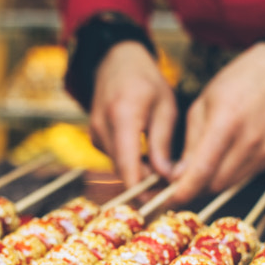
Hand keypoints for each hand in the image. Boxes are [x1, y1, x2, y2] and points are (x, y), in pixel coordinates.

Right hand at [89, 41, 177, 187]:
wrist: (115, 61)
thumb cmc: (145, 80)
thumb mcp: (164, 107)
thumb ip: (163, 143)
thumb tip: (166, 177)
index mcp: (123, 115)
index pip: (128, 164)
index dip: (141, 188)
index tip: (159, 202)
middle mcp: (103, 127)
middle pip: (122, 170)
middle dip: (144, 183)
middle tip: (170, 189)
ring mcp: (94, 132)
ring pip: (118, 166)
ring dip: (138, 173)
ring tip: (163, 171)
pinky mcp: (94, 137)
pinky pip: (114, 158)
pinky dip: (130, 162)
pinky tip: (147, 158)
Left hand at [168, 42, 264, 203]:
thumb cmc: (234, 84)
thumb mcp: (202, 106)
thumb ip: (190, 144)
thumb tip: (178, 177)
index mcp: (226, 122)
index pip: (203, 169)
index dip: (185, 189)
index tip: (171, 197)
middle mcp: (248, 140)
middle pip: (215, 183)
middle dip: (195, 187)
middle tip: (180, 182)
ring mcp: (263, 151)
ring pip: (228, 184)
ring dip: (210, 183)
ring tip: (199, 170)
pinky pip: (242, 177)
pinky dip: (227, 175)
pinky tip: (221, 160)